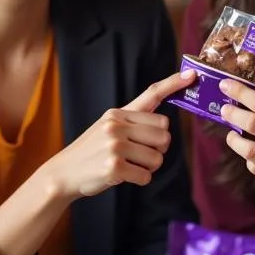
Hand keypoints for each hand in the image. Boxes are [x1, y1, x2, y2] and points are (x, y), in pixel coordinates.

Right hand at [45, 70, 195, 199]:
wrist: (63, 172)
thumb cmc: (92, 151)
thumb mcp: (107, 127)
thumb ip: (133, 122)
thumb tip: (164, 125)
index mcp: (117, 113)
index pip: (151, 94)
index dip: (173, 84)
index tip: (191, 74)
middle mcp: (116, 125)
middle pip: (164, 135)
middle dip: (159, 149)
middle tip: (140, 155)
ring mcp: (114, 146)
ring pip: (158, 158)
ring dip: (149, 167)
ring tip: (129, 166)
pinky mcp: (114, 167)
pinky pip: (146, 176)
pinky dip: (140, 180)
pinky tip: (123, 176)